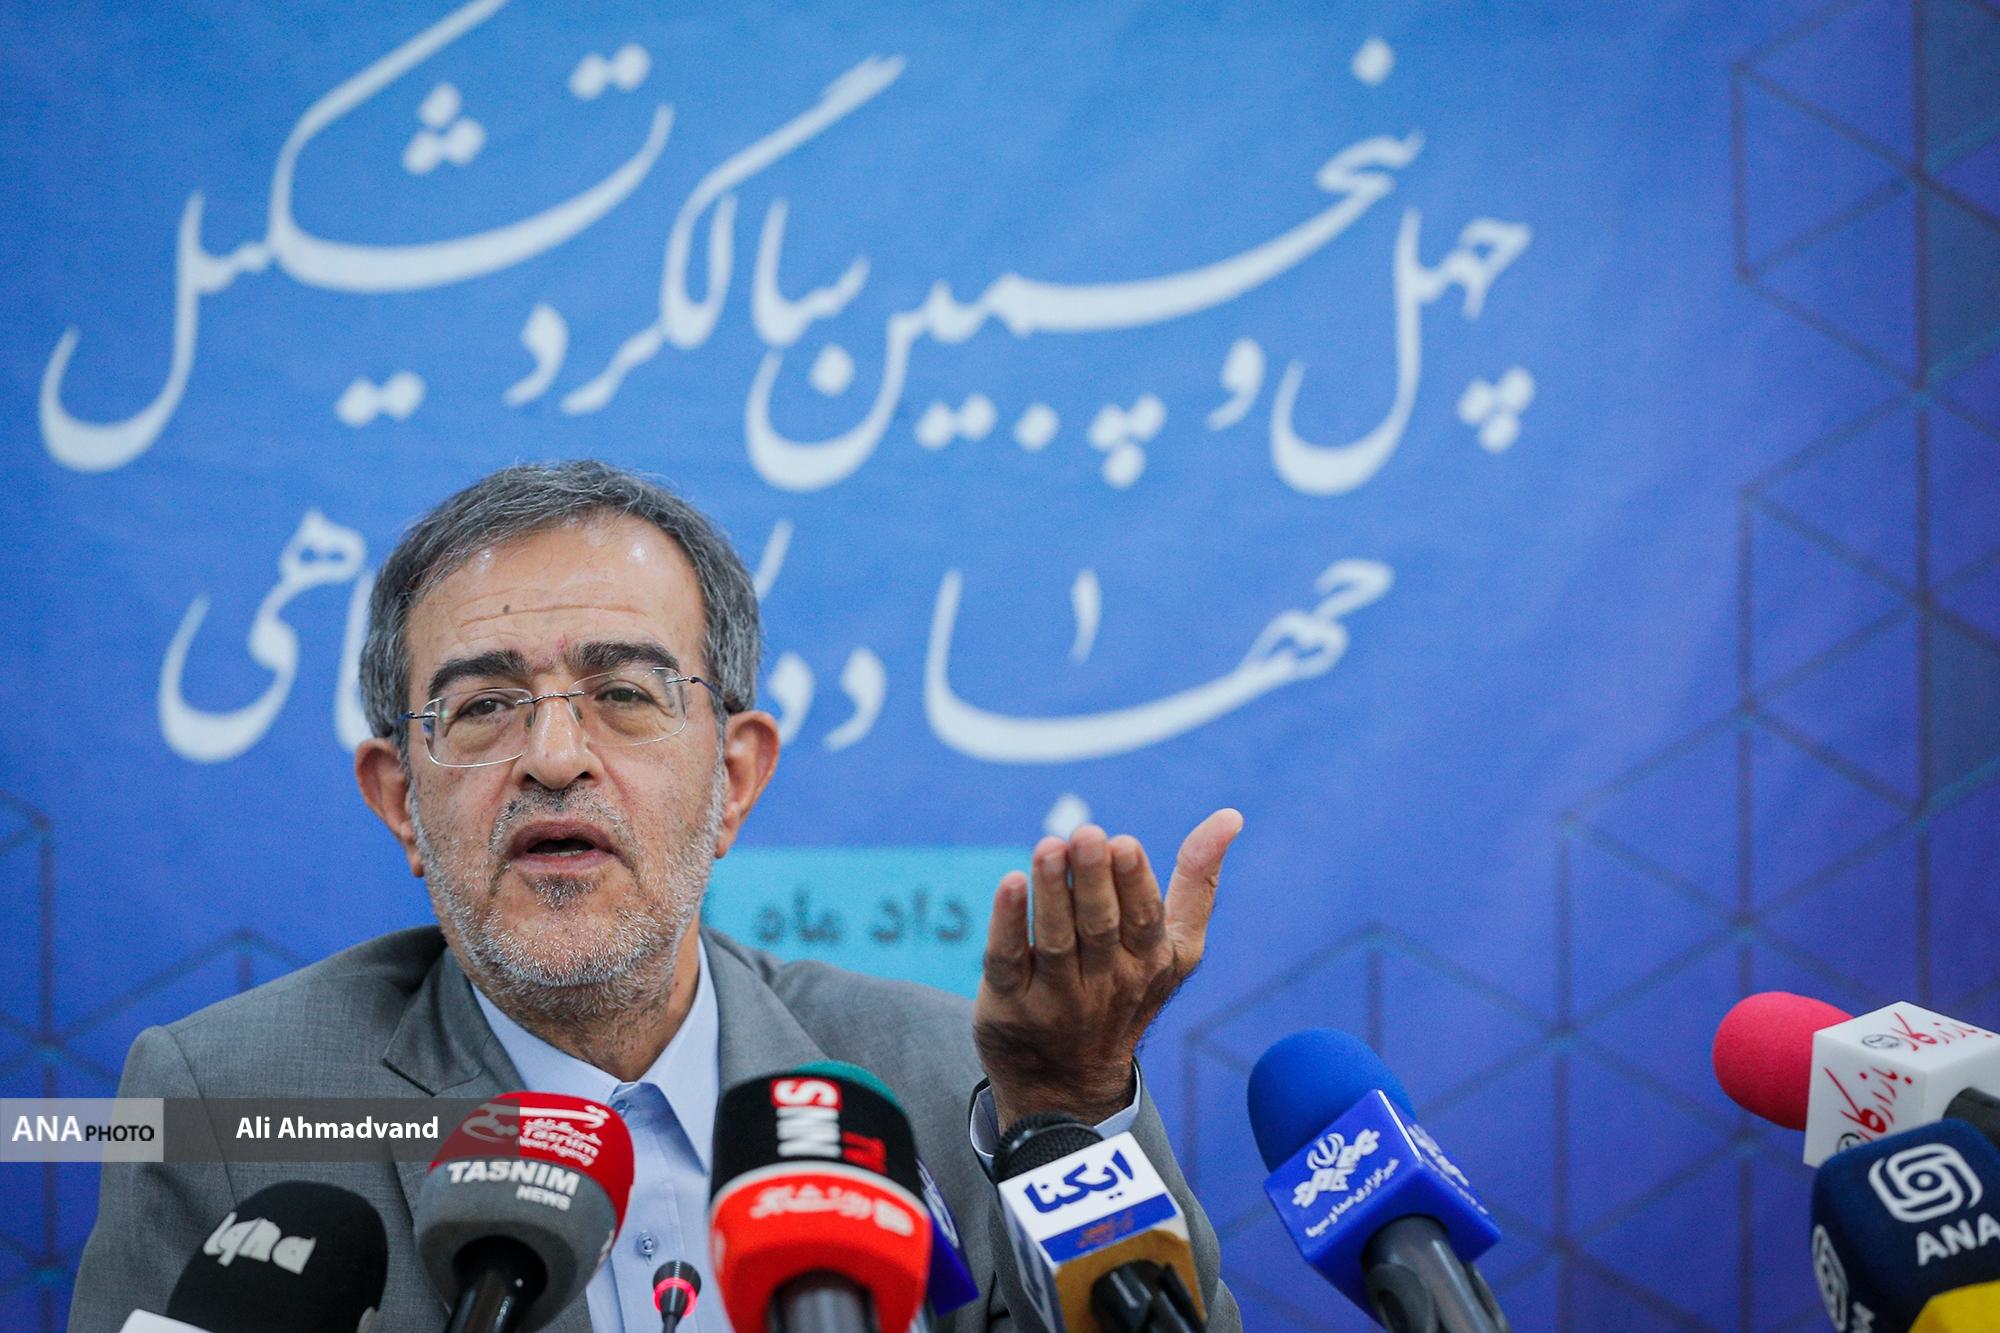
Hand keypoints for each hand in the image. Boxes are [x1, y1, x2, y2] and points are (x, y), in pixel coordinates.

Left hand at [974, 809, 1243, 1129]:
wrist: (1070, 1084)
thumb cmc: (1128, 989)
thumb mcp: (1176, 948)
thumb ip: (1198, 882)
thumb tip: (1230, 816)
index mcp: (1150, 962)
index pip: (1144, 920)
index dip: (1133, 881)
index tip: (1122, 843)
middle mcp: (1107, 984)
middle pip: (1100, 926)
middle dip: (1093, 878)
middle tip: (1086, 834)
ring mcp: (1056, 999)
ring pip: (1056, 942)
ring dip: (1051, 892)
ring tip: (1048, 847)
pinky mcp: (1010, 1005)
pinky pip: (1009, 961)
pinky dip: (1008, 924)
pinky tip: (1010, 884)